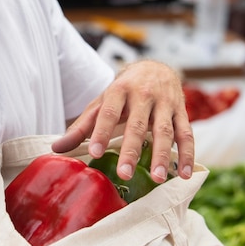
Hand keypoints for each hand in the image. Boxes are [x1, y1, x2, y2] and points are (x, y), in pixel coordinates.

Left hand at [52, 60, 193, 182]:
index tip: (94, 152)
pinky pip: (187, 134)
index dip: (101, 132)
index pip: (109, 112)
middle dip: (131, 149)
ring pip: (165, 130)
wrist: (155, 67)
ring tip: (157, 178)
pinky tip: (185, 174)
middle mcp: (143, 94)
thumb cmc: (123, 91)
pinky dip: (188, 154)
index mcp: (119, 89)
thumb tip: (56, 149)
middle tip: (124, 173)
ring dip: (162, 155)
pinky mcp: (182, 111)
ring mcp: (165, 102)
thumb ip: (81, 126)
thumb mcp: (101, 102)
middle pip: (137, 124)